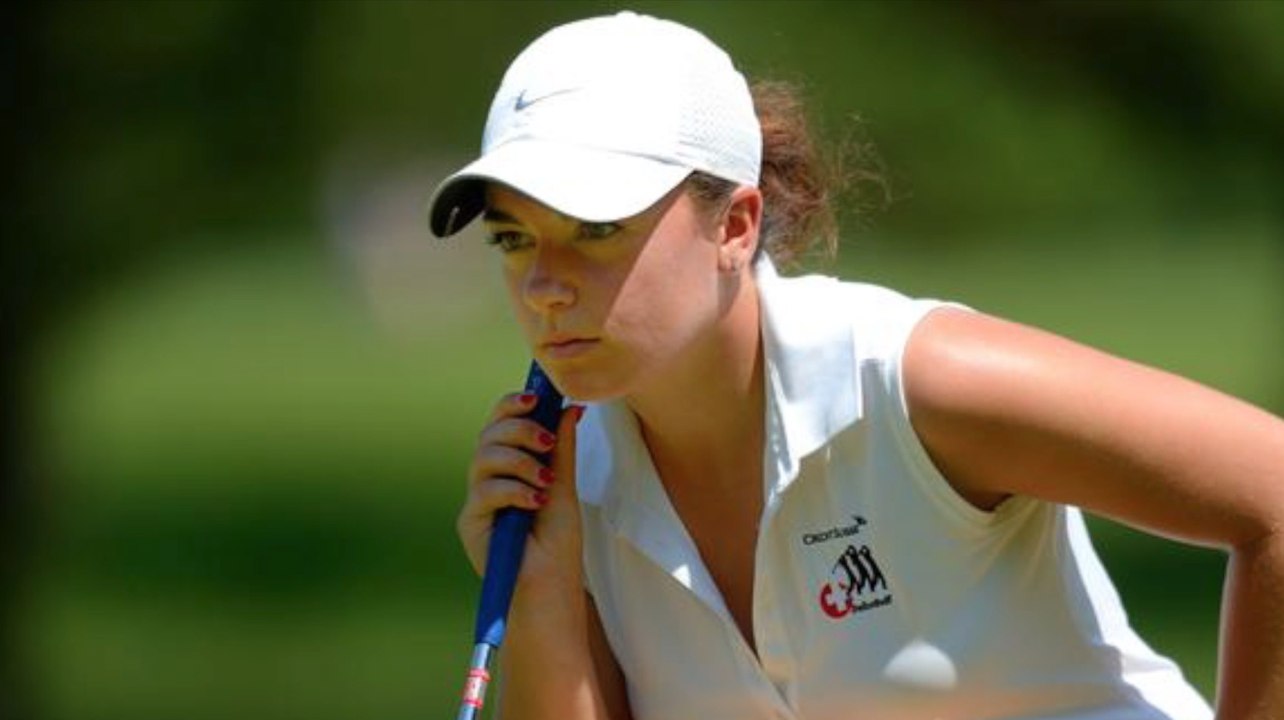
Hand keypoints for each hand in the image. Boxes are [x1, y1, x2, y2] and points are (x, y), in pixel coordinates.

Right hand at [457, 392, 584, 593]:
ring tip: (546, 482)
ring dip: (520, 462)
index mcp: (510, 466)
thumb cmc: (557, 542)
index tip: (536, 397)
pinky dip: (514, 490)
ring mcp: (477, 500)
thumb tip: (570, 408)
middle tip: (547, 441)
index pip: (500, 423)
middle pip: (488, 435)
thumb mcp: (564, 487)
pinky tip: (536, 502)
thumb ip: (562, 449)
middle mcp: (489, 479)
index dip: (512, 405)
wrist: (551, 586)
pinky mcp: (470, 522)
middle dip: (519, 430)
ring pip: (483, 458)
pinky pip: (484, 491)